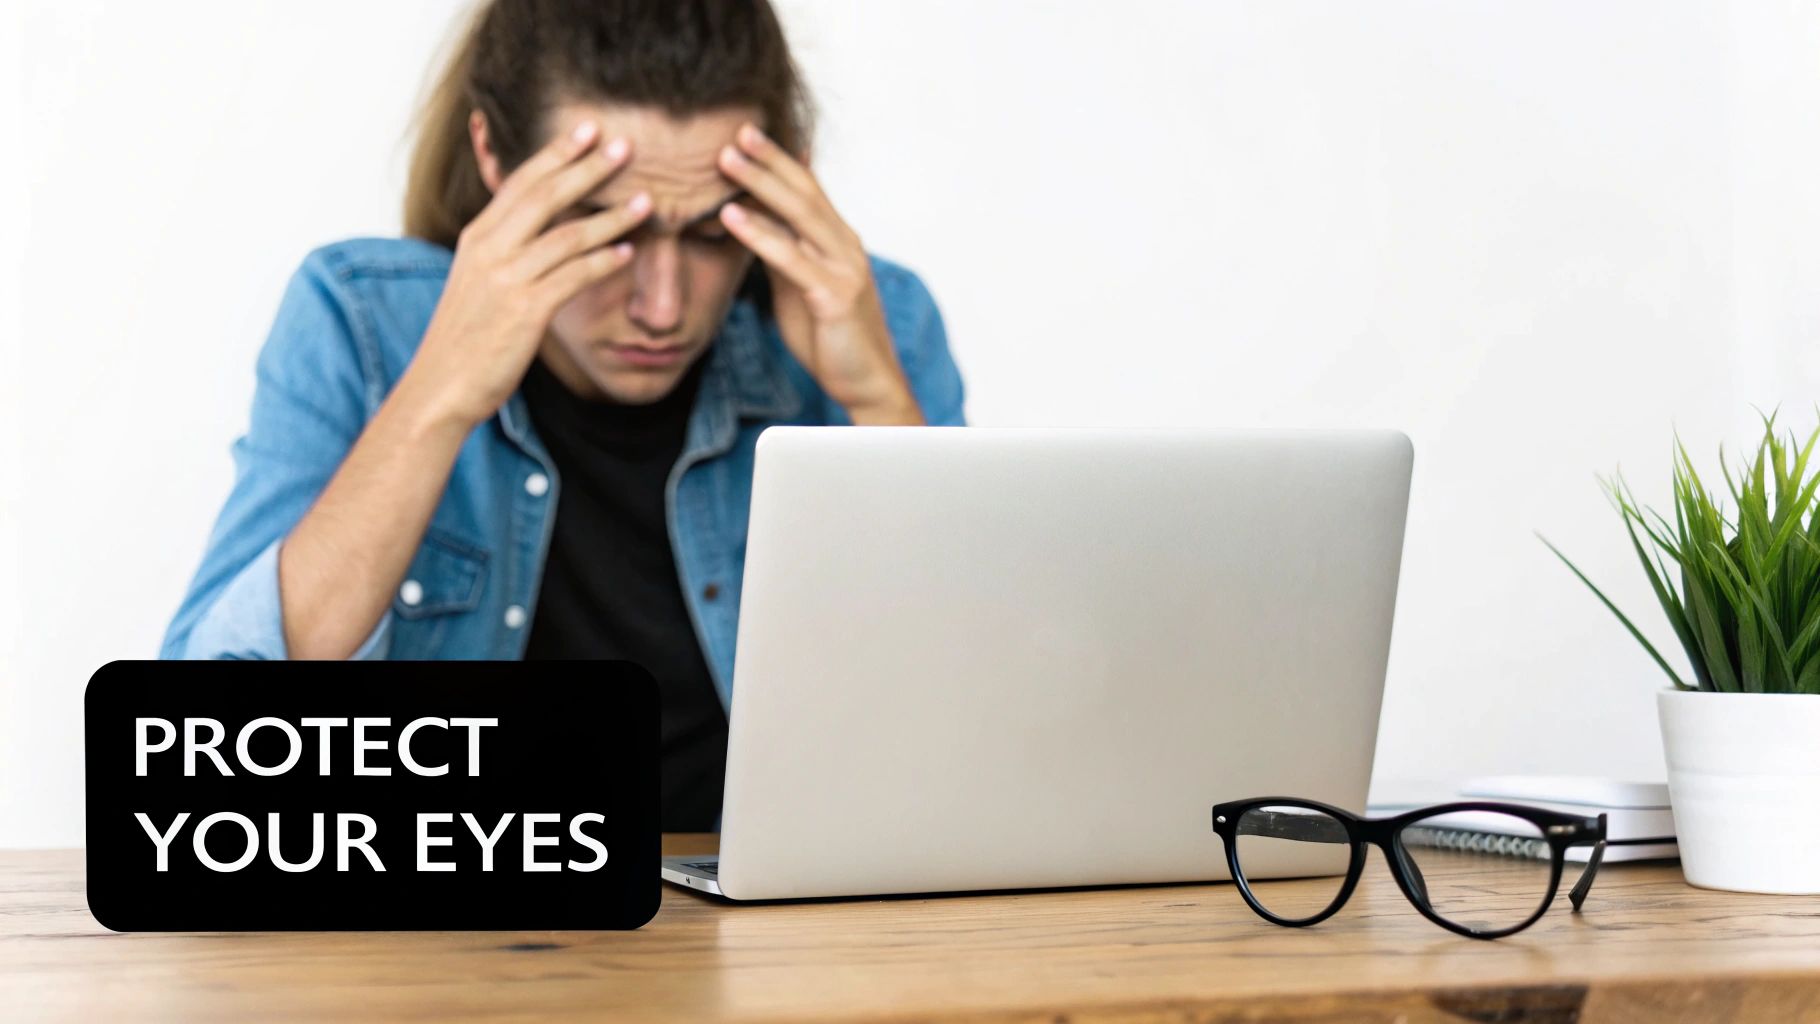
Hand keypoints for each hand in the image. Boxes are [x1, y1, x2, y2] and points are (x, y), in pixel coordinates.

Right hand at [401, 120, 653, 428]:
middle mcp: (489, 249)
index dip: (556, 153)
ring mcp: (507, 279)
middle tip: (626, 146)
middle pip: (546, 195)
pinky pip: (574, 276)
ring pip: (568, 235)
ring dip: (612, 217)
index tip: (587, 129)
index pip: (520, 182)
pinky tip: (627, 253)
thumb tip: (539, 233)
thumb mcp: (477, 283)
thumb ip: (504, 252)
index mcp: (478, 237)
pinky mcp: (525, 311)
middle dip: (588, 167)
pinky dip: (604, 261)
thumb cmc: (465, 338)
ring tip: (647, 202)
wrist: (440, 386)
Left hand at [717, 123, 922, 424]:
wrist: (866, 384)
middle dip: (770, 158)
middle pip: (805, 192)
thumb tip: (754, 223)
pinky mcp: (834, 296)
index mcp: (839, 241)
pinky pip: (791, 258)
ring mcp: (844, 268)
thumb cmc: (831, 339)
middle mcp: (846, 246)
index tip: (747, 133)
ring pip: (799, 215)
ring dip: (760, 183)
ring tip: (725, 159)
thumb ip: (783, 254)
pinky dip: (760, 234)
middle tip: (736, 129)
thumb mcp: (799, 289)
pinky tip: (731, 216)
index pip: (808, 189)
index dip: (780, 160)